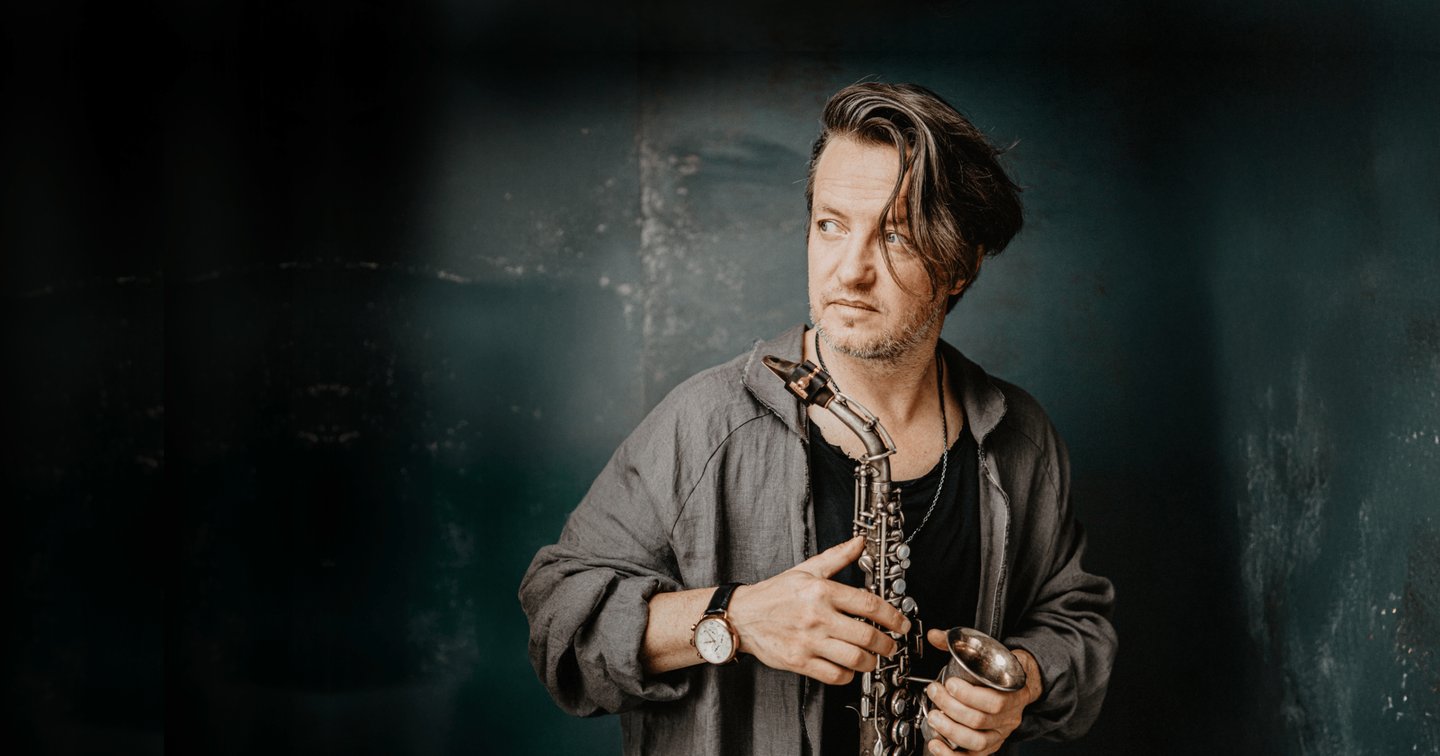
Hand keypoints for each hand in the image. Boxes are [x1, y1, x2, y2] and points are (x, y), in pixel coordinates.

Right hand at [727, 535, 911, 684]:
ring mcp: (808, 641)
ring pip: (854, 658)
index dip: (892, 616)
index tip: (901, 624)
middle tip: (891, 645)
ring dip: (870, 661)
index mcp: (821, 591)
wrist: (742, 616)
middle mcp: (817, 617)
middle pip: (867, 635)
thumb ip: (837, 557)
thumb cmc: (774, 594)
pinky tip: (848, 668)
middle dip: (887, 644)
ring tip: (873, 658)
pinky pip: (834, 675)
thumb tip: (859, 542)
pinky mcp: (799, 661)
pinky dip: (848, 675)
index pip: (868, 604)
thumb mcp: (806, 569)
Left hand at [922, 629, 1041, 754]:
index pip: (995, 700)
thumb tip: (935, 635)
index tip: (950, 683)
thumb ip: (959, 643)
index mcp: (1013, 693)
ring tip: (933, 717)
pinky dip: (953, 755)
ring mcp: (999, 732)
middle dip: (951, 707)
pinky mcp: (990, 744)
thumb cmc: (1003, 669)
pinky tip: (936, 746)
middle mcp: (1008, 716)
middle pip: (980, 720)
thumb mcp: (989, 651)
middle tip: (934, 692)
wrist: (1023, 683)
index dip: (970, 694)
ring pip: (977, 741)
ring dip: (950, 730)